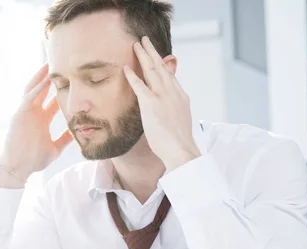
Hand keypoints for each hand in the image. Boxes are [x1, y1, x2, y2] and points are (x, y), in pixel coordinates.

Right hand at [0, 64, 72, 185]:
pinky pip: (29, 97)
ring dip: (42, 75)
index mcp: (41, 118)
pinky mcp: (19, 114)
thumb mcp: (55, 147)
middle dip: (51, 75)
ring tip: (52, 62)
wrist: (18, 169)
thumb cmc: (33, 160)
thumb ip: (65, 139)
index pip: (53, 98)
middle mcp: (33, 112)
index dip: (62, 88)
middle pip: (43, 88)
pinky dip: (37, 88)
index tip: (75, 78)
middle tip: (63, 61)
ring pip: (34, 88)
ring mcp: (25, 112)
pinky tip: (46, 80)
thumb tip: (79, 133)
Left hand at [123, 36, 200, 170]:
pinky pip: (139, 86)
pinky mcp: (151, 104)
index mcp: (181, 96)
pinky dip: (132, 76)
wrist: (180, 150)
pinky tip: (126, 68)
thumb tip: (172, 105)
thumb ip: (175, 107)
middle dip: (152, 52)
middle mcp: (173, 92)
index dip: (162, 63)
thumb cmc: (179, 141)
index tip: (156, 54)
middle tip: (144, 40)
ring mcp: (162, 97)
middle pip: (161, 67)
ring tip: (136, 45)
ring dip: (143, 56)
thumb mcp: (180, 119)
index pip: (170, 75)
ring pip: (152, 70)